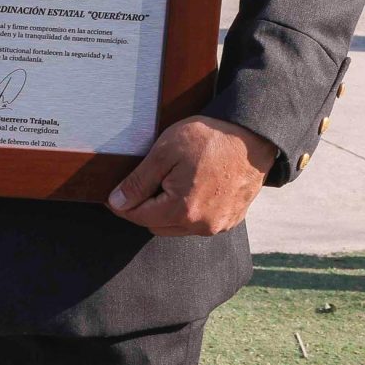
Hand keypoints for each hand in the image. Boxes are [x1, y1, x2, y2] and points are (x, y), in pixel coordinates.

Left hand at [107, 116, 273, 234]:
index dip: (121, 205)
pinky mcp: (231, 220)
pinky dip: (187, 211)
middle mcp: (203, 226)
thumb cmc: (209, 140)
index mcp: (184, 210)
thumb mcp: (165, 153)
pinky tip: (189, 187)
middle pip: (157, 226)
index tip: (112, 195)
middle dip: (144, 208)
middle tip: (144, 182)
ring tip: (169, 181)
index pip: (139, 217)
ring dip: (166, 211)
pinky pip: (199, 223)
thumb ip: (139, 182)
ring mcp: (220, 225)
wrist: (252, 137)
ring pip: (177, 227)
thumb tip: (118, 202)